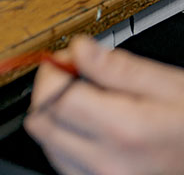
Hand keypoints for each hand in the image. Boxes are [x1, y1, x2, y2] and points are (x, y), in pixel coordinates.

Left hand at [24, 36, 183, 174]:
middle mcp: (110, 165)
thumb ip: (118, 68)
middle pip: (40, 123)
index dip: (52, 70)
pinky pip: (67, 166)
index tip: (65, 59)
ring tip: (89, 103)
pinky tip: (94, 129)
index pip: (52, 97)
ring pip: (49, 145)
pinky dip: (69, 143)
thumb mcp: (171, 87)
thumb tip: (78, 49)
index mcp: (124, 131)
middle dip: (49, 92)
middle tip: (73, 77)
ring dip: (57, 119)